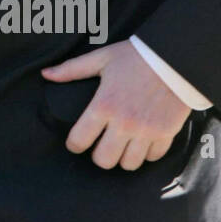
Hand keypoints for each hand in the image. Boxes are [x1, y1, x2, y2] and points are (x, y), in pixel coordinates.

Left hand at [41, 40, 191, 170]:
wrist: (175, 58)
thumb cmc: (136, 57)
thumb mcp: (101, 58)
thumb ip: (72, 69)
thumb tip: (46, 74)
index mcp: (104, 105)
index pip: (80, 140)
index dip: (74, 145)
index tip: (76, 142)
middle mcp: (124, 123)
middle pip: (104, 160)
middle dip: (98, 155)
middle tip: (100, 145)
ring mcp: (146, 131)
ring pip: (129, 164)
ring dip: (122, 157)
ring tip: (121, 146)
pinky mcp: (166, 134)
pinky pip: (153, 158)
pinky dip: (146, 154)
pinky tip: (142, 142)